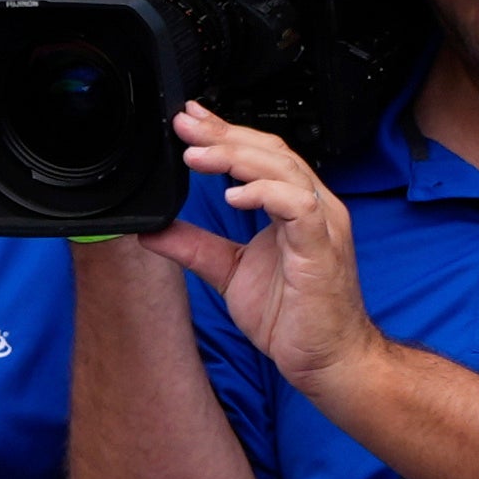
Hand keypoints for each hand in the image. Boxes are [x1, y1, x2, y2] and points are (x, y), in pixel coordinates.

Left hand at [136, 100, 377, 391]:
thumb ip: (193, 245)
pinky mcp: (322, 249)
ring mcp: (322, 225)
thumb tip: (152, 229)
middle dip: (224, 135)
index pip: (261, 154)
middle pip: (271, 152)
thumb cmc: (292, 315)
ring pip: (284, 171)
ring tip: (198, 156)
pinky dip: (266, 195)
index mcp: (294, 207)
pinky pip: (299, 208)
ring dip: (238, 158)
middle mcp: (312, 207)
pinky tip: (234, 196)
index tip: (188, 120)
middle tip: (184, 125)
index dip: (226, 133)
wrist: (326, 359)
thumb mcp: (228, 272)